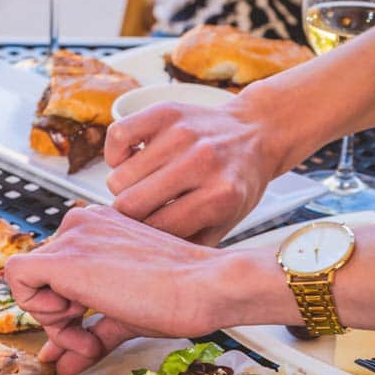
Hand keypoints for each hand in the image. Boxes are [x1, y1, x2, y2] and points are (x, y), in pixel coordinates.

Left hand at [4, 206, 276, 374]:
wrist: (207, 287)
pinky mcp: (64, 256)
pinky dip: (37, 309)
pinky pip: (17, 278)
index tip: (91, 336)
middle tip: (89, 344)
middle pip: (39, 279)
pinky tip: (75, 323)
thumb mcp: (125, 317)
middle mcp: (81, 224)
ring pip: (27, 281)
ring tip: (89, 340)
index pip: (56, 274)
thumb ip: (90, 335)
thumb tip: (61, 365)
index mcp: (97, 230)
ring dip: (54, 323)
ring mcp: (72, 236)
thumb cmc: (181, 296)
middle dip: (59, 322)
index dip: (66, 314)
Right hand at [104, 95, 284, 244]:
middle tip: (141, 214)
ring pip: (119, 176)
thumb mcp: (226, 223)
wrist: (257, 133)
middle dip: (129, 216)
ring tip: (143, 187)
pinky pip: (117, 136)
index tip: (143, 238)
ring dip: (124, 188)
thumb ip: (190, 245)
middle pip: (131, 204)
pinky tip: (132, 161)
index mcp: (220, 196)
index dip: (145, 238)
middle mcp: (201, 162)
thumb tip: (148, 263)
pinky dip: (117, 154)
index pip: (158, 229)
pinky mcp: (166, 111)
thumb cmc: (236, 183)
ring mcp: (182, 134)